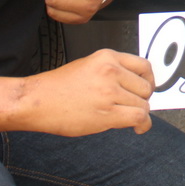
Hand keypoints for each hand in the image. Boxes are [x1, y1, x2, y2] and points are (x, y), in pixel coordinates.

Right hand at [21, 49, 154, 135]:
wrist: (36, 101)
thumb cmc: (58, 87)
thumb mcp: (88, 66)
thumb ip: (112, 71)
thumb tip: (135, 85)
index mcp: (107, 57)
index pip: (144, 66)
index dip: (148, 80)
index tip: (145, 88)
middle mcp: (111, 71)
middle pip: (145, 87)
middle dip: (142, 99)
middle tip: (132, 106)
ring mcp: (109, 92)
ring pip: (143, 104)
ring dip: (139, 113)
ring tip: (129, 117)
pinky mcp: (107, 113)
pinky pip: (139, 117)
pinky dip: (144, 125)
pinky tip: (138, 128)